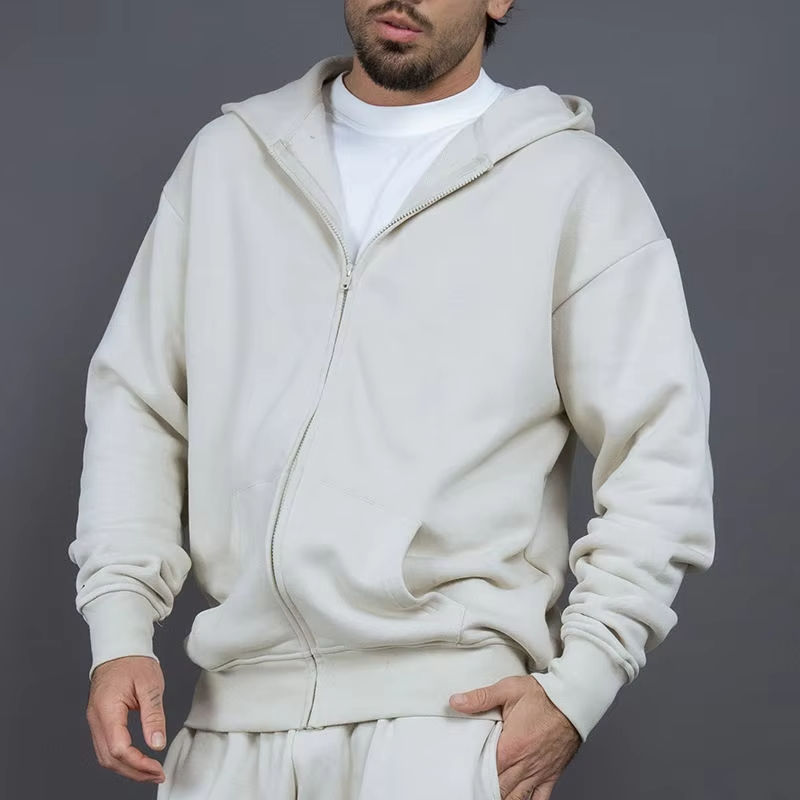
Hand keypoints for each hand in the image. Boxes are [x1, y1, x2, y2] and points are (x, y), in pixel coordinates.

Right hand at [85, 655, 167, 783]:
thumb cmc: (134, 662)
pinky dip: (121, 758)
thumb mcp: (150, 685)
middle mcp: (96, 718)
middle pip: (109, 758)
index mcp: (107, 709)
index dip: (138, 763)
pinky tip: (137, 759)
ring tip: (150, 771)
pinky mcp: (100, 720)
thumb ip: (153, 715)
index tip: (157, 768)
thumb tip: (157, 744)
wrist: (120, 648)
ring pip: (105, 756)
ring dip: (127, 768)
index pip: (119, 748)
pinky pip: (106, 747)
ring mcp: (95, 720)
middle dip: (133, 772)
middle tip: (157, 774)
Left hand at [449, 675, 580, 798]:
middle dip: (484, 789)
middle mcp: (525, 765)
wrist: (574, 701)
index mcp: (511, 746)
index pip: (484, 771)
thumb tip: (455, 701)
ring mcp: (539, 773)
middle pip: (499, 789)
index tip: (462, 774)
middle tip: (472, 786)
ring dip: (503, 797)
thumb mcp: (508, 690)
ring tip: (488, 793)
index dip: (472, 774)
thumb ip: (480, 698)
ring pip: (516, 798)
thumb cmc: (543, 695)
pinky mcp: (551, 775)